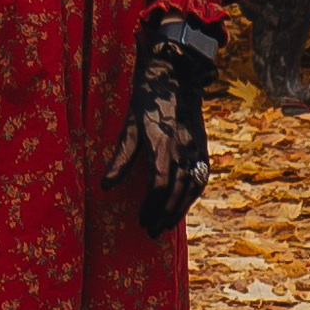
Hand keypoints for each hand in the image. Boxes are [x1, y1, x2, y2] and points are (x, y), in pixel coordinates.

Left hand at [104, 12, 218, 236]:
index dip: (150, 205)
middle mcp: (183, 148)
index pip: (159, 183)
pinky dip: (192, 196)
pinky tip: (182, 206)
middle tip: (151, 231)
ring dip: (179, 210)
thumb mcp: (129, 125)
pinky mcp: (203, 148)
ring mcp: (197, 149)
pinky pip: (201, 178)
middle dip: (163, 214)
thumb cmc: (147, 100)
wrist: (177, 77)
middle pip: (177, 191)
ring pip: (192, 188)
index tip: (140, 218)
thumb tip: (105, 186)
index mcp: (162, 143)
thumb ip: (120, 157)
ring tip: (165, 225)